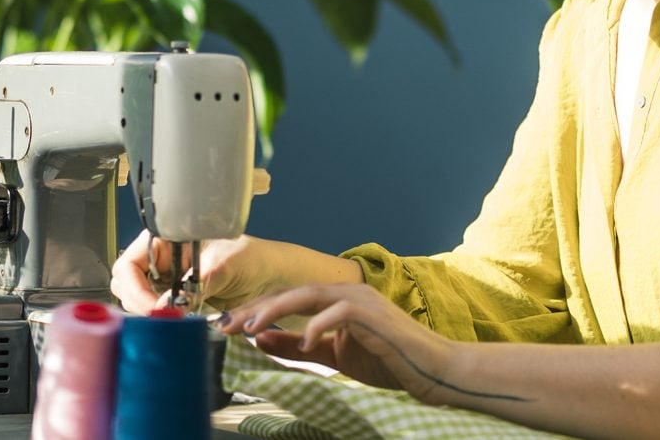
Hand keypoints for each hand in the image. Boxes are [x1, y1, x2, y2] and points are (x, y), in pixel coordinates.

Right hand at [111, 231, 282, 313]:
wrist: (273, 278)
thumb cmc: (252, 258)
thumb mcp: (224, 266)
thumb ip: (194, 284)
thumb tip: (166, 305)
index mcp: (165, 239)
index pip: (129, 264)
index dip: (135, 288)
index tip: (154, 308)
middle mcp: (161, 260)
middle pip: (127, 286)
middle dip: (139, 304)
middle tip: (162, 319)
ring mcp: (166, 282)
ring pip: (138, 303)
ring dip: (150, 316)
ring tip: (173, 322)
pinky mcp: (175, 302)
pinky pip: (157, 315)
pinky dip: (162, 322)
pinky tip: (176, 325)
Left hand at [218, 283, 469, 405]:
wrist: (430, 369)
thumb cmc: (386, 360)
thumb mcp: (332, 355)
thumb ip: (299, 346)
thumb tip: (261, 338)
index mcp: (336, 299)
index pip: (287, 299)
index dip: (256, 310)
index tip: (228, 325)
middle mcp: (345, 292)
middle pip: (291, 293)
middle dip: (257, 308)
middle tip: (229, 324)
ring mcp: (360, 300)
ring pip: (309, 295)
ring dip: (277, 310)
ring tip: (252, 327)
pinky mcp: (372, 314)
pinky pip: (338, 313)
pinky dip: (317, 326)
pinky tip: (303, 341)